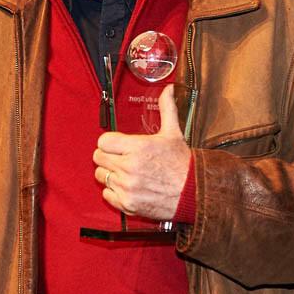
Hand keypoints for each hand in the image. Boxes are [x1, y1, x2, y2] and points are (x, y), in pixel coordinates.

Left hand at [93, 84, 190, 220]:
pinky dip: (114, 192)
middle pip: (98, 158)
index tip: (116, 145)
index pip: (104, 141)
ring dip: (110, 174)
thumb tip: (169, 89)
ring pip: (101, 176)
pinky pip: (107, 194)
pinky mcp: (127, 204)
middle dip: (108, 156)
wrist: (194, 194)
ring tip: (125, 173)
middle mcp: (130, 167)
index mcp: (138, 147)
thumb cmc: (183, 164)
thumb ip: (166, 109)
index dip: (109, 142)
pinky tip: (128, 187)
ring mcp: (127, 187)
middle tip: (120, 158)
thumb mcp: (173, 133)